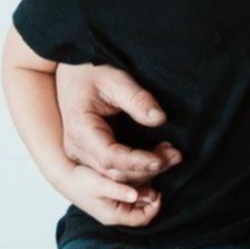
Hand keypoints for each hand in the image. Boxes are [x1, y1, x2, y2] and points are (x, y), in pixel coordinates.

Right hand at [56, 63, 181, 186]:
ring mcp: (83, 154)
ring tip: (172, 157)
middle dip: (147, 169)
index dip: (136, 162)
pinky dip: (137, 170)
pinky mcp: (93, 154)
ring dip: (145, 172)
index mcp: (80, 130)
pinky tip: (159, 160)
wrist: (73, 74)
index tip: (160, 159)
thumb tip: (160, 118)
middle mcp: (78, 148)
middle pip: (113, 172)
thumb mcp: (116, 80)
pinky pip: (114, 171)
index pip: (109, 157)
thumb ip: (137, 99)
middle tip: (176, 156)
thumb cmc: (93, 73)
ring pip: (115, 176)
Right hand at [58, 164, 162, 227]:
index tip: (160, 187)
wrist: (67, 176)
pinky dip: (142, 181)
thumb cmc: (81, 182)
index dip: (156, 204)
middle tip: (160, 173)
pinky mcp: (117, 194)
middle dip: (154, 190)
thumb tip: (136, 196)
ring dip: (150, 183)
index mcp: (115, 215)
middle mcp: (118, 212)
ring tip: (155, 168)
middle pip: (145, 207)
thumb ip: (118, 191)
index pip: (144, 218)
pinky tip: (144, 169)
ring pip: (141, 197)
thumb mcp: (100, 185)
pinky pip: (136, 190)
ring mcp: (118, 204)